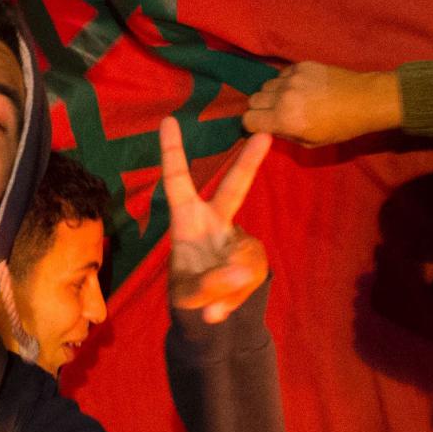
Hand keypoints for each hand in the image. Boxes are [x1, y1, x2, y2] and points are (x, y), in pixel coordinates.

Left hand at [161, 118, 270, 323]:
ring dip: (231, 282)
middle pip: (233, 187)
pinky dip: (239, 294)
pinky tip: (225, 306)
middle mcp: (214, 222)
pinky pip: (254, 273)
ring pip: (245, 252)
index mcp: (186, 220)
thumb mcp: (186, 295)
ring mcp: (237, 239)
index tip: (168, 119)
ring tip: (213, 306)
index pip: (177, 182)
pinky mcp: (254, 259)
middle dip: (248, 162)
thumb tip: (241, 272)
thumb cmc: (188, 290)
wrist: (209, 311)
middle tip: (264, 134)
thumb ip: (207, 286)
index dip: (172, 153)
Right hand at [242, 63, 399, 145]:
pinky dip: (285, 82)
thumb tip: (268, 128)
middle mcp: (283, 96)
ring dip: (272, 94)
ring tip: (290, 100)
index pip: (248, 119)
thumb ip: (284, 135)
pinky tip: (302, 88)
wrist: (363, 100)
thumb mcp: (310, 142)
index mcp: (285, 119)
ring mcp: (292, 78)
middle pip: (253, 99)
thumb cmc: (339, 127)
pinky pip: (281, 74)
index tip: (262, 125)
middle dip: (261, 108)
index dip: (253, 124)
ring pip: (266, 85)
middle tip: (276, 113)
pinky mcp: (301, 65)